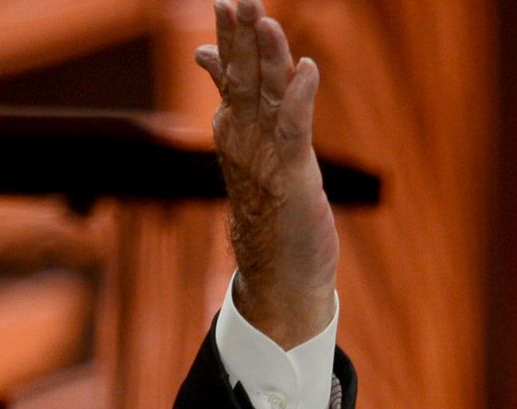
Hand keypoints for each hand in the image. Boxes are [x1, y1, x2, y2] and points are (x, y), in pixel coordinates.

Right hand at [195, 0, 338, 348]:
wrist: (278, 273)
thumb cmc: (270, 211)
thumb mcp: (254, 152)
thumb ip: (239, 105)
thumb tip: (208, 63)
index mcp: (236, 129)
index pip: (230, 74)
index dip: (228, 38)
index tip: (222, 1)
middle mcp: (246, 138)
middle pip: (242, 76)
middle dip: (240, 36)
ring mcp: (267, 156)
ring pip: (265, 96)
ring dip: (268, 58)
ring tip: (267, 20)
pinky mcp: (292, 176)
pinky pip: (295, 129)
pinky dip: (301, 98)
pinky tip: (308, 70)